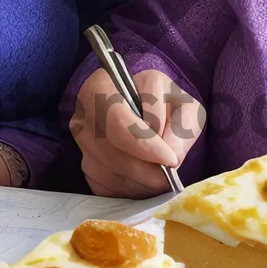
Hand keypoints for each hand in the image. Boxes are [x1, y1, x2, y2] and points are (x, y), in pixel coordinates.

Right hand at [70, 68, 205, 196]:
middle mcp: (89, 101)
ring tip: (157, 181)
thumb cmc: (170, 110)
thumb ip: (184, 129)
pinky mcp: (81, 154)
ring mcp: (80, 128)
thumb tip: (171, 158)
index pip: (118, 118)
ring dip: (132, 180)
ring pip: (100, 165)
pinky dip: (121, 188)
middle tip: (165, 179)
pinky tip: (141, 183)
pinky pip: (96, 180)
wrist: (153, 116)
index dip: (145, 144)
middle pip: (105, 144)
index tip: (170, 159)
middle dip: (139, 168)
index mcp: (114, 78)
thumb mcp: (187, 110)